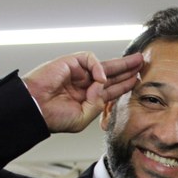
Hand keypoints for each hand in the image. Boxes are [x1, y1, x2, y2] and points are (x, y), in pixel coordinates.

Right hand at [22, 52, 143, 132]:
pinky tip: (100, 78)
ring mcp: (78, 73)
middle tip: (143, 63)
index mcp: (88, 97)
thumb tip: (104, 87)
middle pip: (112, 74)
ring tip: (135, 64)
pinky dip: (98, 67)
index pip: (111, 89)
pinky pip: (90, 59)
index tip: (139, 80)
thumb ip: (97, 104)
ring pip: (104, 65)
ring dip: (120, 65)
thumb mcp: (83, 117)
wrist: (35, 110)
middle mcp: (84, 84)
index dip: (125, 84)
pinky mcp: (70, 63)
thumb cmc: (53, 117)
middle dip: (128, 69)